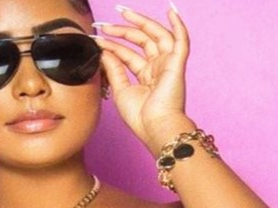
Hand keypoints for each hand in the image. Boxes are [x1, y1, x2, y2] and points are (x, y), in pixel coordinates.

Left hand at [95, 5, 194, 153]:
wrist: (154, 127)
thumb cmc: (140, 117)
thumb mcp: (121, 90)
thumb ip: (114, 69)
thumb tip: (104, 51)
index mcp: (145, 76)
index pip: (127, 54)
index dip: (112, 44)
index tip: (96, 38)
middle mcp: (157, 68)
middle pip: (141, 41)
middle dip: (122, 30)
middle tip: (104, 24)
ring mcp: (168, 64)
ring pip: (156, 35)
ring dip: (141, 22)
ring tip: (123, 13)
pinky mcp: (177, 64)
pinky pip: (181, 40)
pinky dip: (178, 25)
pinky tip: (171, 11)